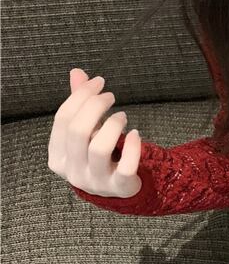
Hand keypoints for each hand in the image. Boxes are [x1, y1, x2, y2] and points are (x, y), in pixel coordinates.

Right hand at [48, 67, 142, 197]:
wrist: (119, 191)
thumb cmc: (100, 157)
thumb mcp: (87, 132)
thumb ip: (81, 105)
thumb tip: (77, 72)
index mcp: (57, 157)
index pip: (62, 120)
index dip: (80, 96)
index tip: (99, 82)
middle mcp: (73, 172)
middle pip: (78, 131)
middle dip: (95, 106)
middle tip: (110, 96)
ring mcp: (96, 182)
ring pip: (99, 148)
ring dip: (113, 125)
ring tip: (123, 116)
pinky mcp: (119, 188)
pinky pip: (126, 167)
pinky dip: (133, 147)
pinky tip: (137, 134)